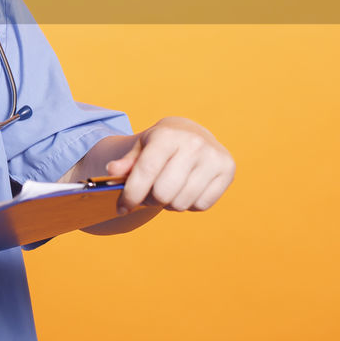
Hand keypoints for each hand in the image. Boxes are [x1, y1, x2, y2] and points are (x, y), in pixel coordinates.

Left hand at [105, 116, 234, 214]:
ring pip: (182, 202)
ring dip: (169, 204)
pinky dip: (189, 204)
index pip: (146, 172)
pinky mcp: (228, 170)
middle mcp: (194, 143)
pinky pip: (201, 205)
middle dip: (150, 200)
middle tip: (148, 195)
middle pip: (163, 193)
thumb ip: (126, 162)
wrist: (192, 133)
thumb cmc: (161, 144)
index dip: (131, 194)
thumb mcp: (140, 147)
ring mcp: (214, 157)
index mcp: (168, 135)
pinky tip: (185, 190)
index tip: (122, 207)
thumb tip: (112, 171)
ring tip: (167, 190)